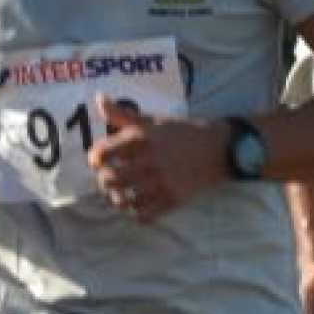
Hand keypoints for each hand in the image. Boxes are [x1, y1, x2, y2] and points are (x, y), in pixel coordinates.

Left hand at [89, 96, 227, 222]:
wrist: (219, 149)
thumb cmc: (181, 132)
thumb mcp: (152, 120)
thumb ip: (122, 114)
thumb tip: (98, 98)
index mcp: (142, 138)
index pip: (102, 153)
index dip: (95, 159)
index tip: (99, 161)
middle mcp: (150, 160)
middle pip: (110, 179)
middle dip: (104, 181)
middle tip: (108, 179)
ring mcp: (162, 182)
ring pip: (124, 199)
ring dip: (117, 199)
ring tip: (119, 194)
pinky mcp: (173, 199)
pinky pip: (144, 215)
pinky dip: (135, 213)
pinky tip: (137, 204)